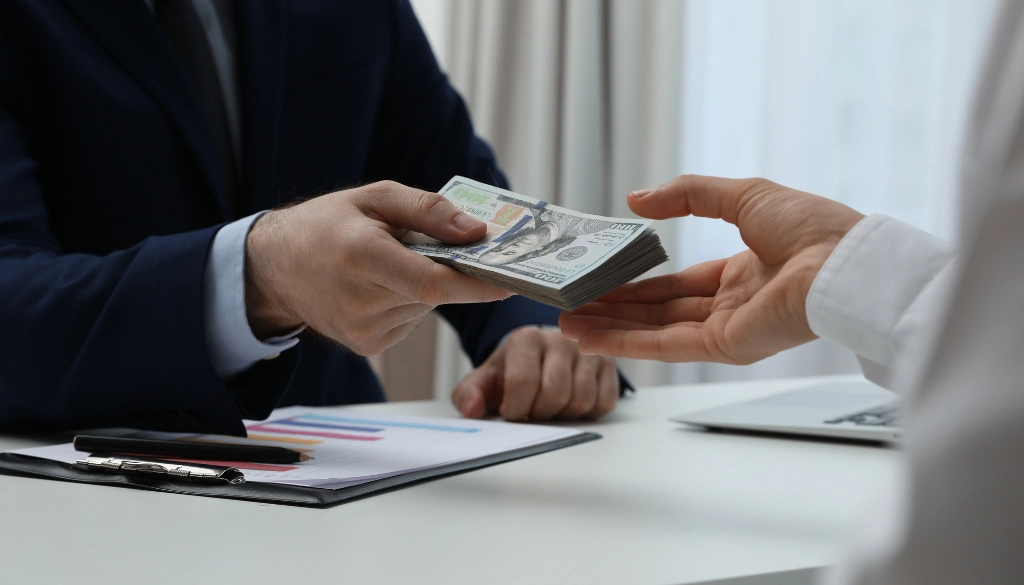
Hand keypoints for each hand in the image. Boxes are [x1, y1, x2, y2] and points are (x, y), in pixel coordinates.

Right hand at [245, 181, 509, 354]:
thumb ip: (428, 210)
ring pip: (424, 306)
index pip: (432, 281)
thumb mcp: (375, 196)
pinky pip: (409, 321)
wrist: (275, 267)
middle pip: (433, 292)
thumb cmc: (328, 224)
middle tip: (443, 247)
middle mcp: (360, 299)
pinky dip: (408, 302)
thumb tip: (478, 231)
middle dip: (450, 271)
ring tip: (391, 263)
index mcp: (361, 255)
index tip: (509, 280)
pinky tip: (381, 286)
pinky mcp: (366, 345)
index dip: (476, 284)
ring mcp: (361, 329)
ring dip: (424, 285)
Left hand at [451, 327, 618, 420]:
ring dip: (562, 415)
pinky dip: (586, 413)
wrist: (538, 358)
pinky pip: (604, 404)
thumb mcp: (485, 380)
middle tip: (531, 410)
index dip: (515, 409)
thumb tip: (471, 410)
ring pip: (581, 401)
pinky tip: (569, 403)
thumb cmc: (512, 372)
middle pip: (555, 394)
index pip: (523, 383)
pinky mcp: (609, 366)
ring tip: (549, 405)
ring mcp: (588, 351)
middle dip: (539, 413)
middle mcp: (560, 339)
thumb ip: (468, 394)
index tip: (510, 412)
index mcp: (526, 339)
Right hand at [560, 175, 864, 363]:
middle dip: (613, 309)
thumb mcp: (741, 194)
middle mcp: (731, 305)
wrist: (843, 261)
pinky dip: (625, 342)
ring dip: (609, 328)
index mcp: (742, 272)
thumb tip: (637, 199)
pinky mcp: (725, 347)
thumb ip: (688, 195)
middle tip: (572, 306)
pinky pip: (665, 345)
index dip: (637, 284)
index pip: (677, 284)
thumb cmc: (810, 226)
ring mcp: (727, 330)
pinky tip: (591, 337)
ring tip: (567, 324)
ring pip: (654, 330)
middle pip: (658, 311)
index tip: (601, 281)